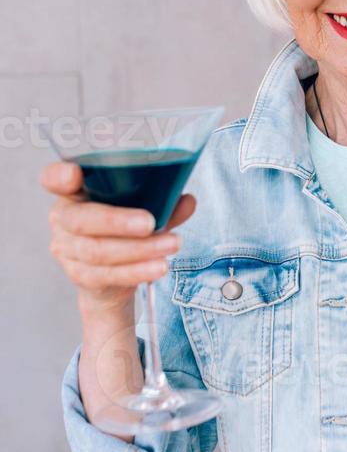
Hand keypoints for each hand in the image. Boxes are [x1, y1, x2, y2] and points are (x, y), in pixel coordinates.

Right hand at [40, 160, 195, 312]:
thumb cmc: (126, 229)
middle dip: (117, 221)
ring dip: (139, 249)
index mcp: (74, 191)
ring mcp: (67, 249)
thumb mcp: (144, 209)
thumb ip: (163, 203)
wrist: (115, 277)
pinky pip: (107, 274)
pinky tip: (159, 267)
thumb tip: (187, 201)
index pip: (53, 178)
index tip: (74, 174)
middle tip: (150, 223)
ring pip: (98, 250)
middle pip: (80, 220)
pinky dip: (137, 271)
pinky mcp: (80, 275)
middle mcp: (63, 219)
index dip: (59, 176)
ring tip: (172, 244)